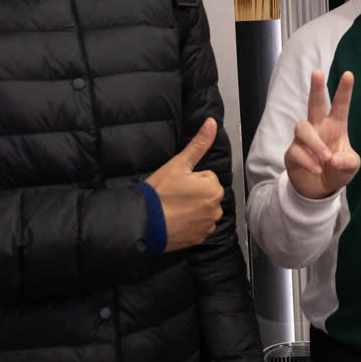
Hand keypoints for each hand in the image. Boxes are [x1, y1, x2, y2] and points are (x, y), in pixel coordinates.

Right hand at [146, 118, 223, 251]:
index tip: (177, 185)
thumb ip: (199, 144)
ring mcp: (208, 225)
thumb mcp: (178, 164)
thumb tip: (212, 123)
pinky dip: (189, 223)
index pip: (205, 177)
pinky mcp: (200, 238)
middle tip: (174, 196)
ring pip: (202, 209)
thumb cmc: (160, 194)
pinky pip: (198, 225)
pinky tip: (175, 220)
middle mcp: (216, 208)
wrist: (144, 223)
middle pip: (205, 193)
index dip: (189, 179)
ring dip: (191, 208)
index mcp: (213, 189)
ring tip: (173, 208)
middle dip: (193, 193)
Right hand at [285, 70, 358, 199]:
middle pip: (314, 104)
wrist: (320, 189)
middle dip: (316, 88)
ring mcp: (304, 139)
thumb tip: (333, 158)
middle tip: (317, 73)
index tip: (348, 74)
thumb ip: (347, 161)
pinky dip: (307, 160)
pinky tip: (316, 169)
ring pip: (302, 128)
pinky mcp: (292, 153)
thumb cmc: (337, 170)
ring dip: (315, 143)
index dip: (344, 90)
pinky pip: (296, 151)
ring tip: (326, 157)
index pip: (340, 105)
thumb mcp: (351, 167)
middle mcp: (318, 128)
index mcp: (336, 126)